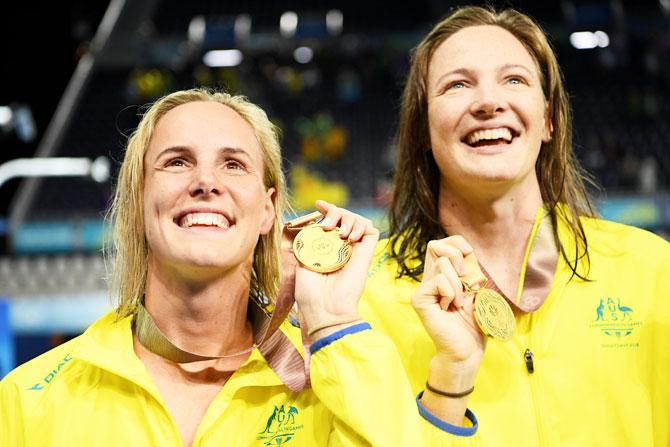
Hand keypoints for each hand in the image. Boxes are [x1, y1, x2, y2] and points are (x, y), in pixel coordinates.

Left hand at [293, 200, 378, 338]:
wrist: (324, 309)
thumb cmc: (310, 293)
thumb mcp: (301, 262)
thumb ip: (305, 244)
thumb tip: (303, 225)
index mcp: (327, 249)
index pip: (332, 222)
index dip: (328, 210)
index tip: (318, 204)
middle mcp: (342, 248)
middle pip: (345, 217)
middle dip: (336, 212)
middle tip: (327, 225)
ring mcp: (355, 250)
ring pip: (359, 221)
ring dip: (349, 218)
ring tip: (339, 232)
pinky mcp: (366, 254)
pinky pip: (371, 230)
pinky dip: (361, 225)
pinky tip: (349, 237)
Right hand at [411, 236, 485, 386]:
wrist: (466, 350)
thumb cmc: (472, 324)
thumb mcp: (476, 290)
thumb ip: (469, 270)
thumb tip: (466, 253)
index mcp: (442, 275)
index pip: (442, 243)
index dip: (457, 243)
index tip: (469, 258)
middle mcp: (429, 279)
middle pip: (435, 245)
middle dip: (456, 255)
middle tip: (465, 277)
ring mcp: (422, 289)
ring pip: (442, 264)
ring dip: (458, 283)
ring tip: (458, 302)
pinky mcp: (419, 299)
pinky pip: (438, 281)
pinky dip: (451, 292)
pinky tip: (449, 308)